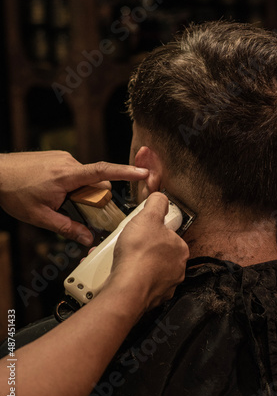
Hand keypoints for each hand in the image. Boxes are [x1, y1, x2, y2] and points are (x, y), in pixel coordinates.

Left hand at [0, 151, 147, 244]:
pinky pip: (74, 172)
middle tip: (77, 210)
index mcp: (67, 176)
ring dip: (80, 191)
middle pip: (95, 180)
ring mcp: (62, 158)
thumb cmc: (14, 192)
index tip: (143, 172)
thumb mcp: (40, 216)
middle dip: (93, 196)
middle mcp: (68, 162)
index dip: (125, 172)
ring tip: (56, 201)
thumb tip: (87, 239)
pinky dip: (72, 184)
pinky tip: (52, 192)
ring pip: (84, 177)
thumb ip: (67, 227)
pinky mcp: (57, 157)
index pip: (103, 171)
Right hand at [106, 192, 189, 310]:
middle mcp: (177, 269)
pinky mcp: (150, 299)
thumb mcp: (148, 216)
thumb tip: (161, 197)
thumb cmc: (139, 254)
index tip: (141, 231)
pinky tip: (117, 273)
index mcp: (180, 249)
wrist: (127, 289)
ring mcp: (165, 286)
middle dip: (141, 248)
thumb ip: (157, 203)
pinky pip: (138, 284)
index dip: (153, 230)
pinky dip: (128, 278)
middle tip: (128, 244)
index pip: (169, 235)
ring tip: (119, 259)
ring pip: (148, 269)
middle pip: (157, 253)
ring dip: (134, 263)